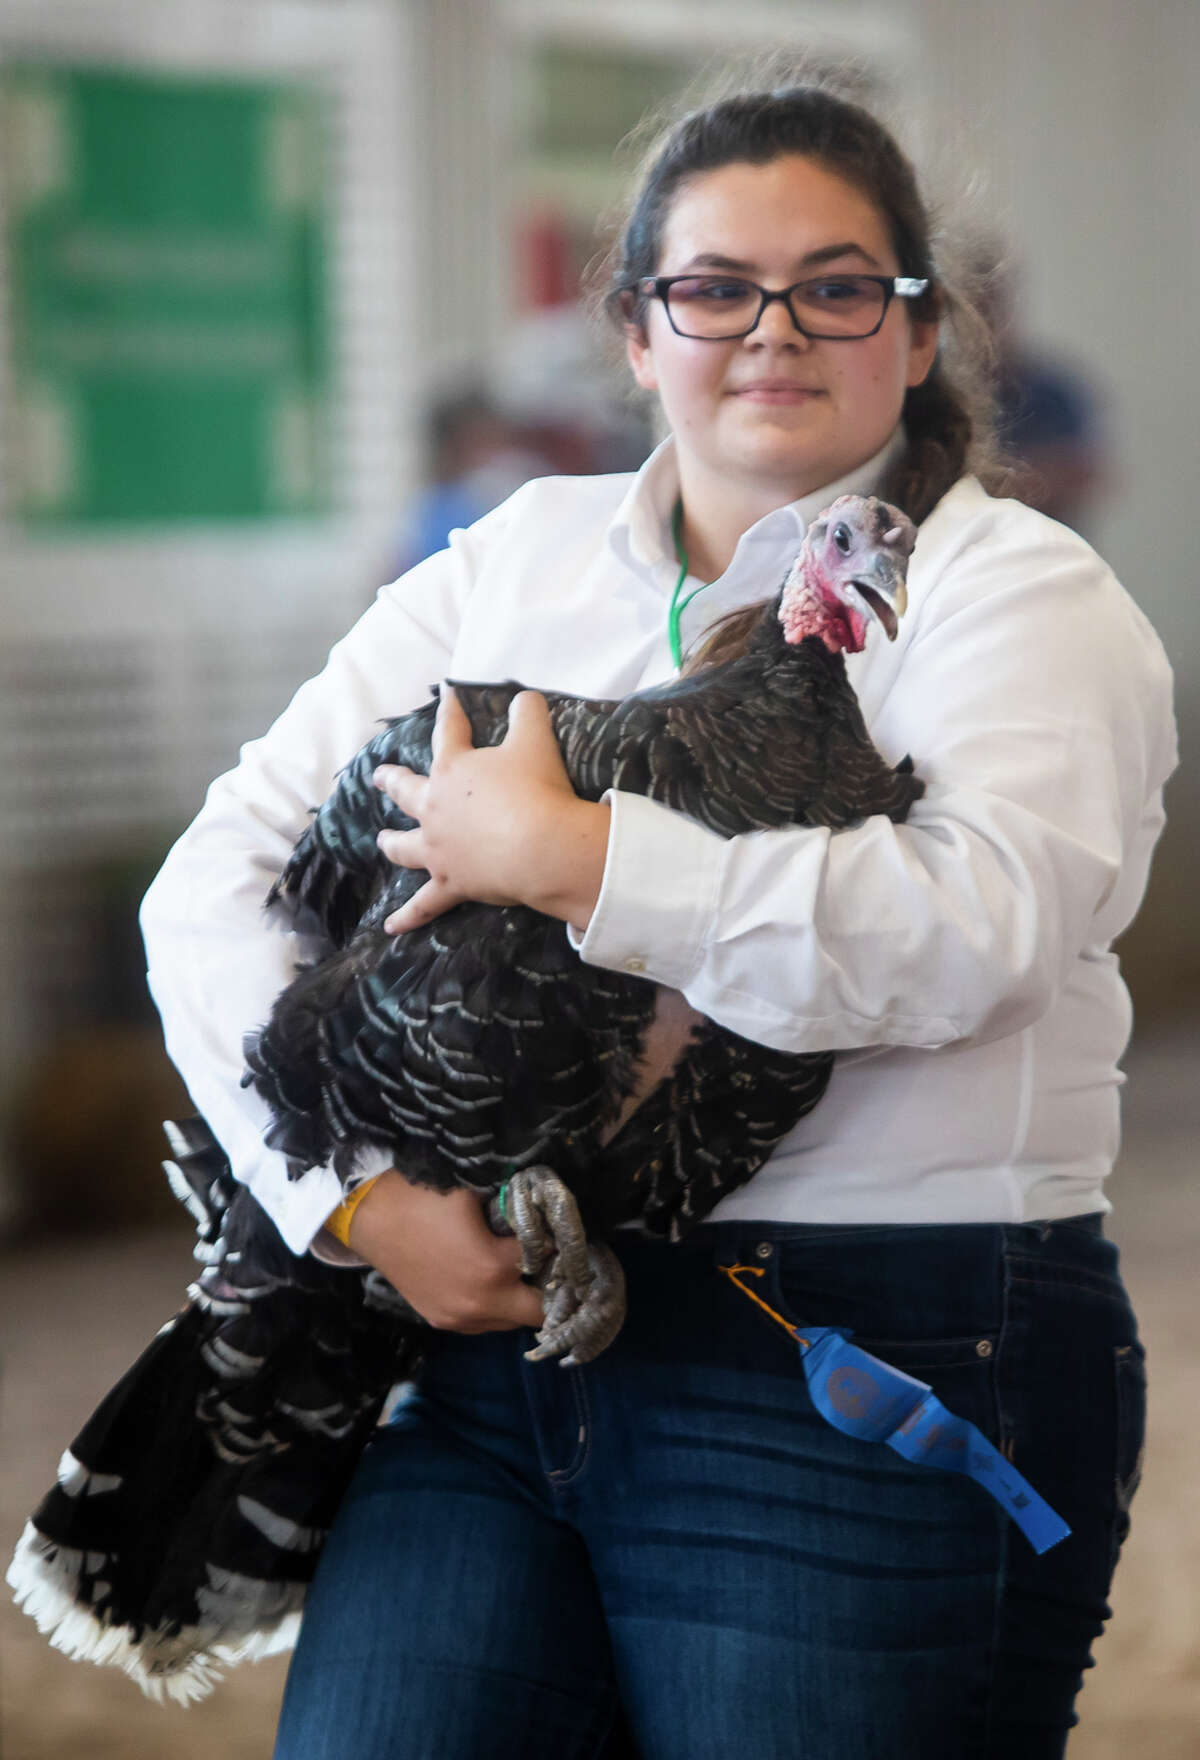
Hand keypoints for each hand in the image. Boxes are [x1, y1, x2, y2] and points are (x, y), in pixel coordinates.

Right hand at [347, 1172, 543, 1332]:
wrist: (371, 1218)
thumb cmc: (424, 1198)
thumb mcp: (477, 1194)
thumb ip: (513, 1210)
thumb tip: (541, 1210)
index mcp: (493, 1268)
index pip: (548, 1263)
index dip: (559, 1247)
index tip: (563, 1237)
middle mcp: (481, 1304)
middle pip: (539, 1313)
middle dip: (552, 1290)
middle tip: (554, 1265)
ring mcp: (459, 1319)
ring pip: (511, 1324)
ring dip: (523, 1301)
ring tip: (523, 1273)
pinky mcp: (441, 1321)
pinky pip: (484, 1324)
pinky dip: (497, 1307)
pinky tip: (493, 1283)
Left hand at [374, 685, 609, 933]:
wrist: (541, 845)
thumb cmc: (538, 789)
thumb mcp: (537, 739)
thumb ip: (527, 712)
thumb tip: (523, 697)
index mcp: (454, 768)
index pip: (449, 731)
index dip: (451, 711)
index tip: (447, 693)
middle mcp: (436, 808)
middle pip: (408, 791)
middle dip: (393, 781)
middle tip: (380, 776)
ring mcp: (439, 848)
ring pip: (405, 846)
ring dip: (391, 843)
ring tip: (382, 840)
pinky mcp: (452, 883)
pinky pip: (425, 905)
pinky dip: (407, 918)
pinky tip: (390, 929)